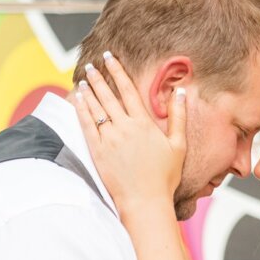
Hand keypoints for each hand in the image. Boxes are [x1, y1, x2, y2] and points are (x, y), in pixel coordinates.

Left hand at [75, 53, 186, 213]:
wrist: (145, 200)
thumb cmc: (165, 175)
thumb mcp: (178, 144)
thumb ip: (178, 116)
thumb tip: (182, 92)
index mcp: (144, 124)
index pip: (128, 90)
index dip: (118, 72)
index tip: (111, 58)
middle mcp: (124, 128)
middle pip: (108, 96)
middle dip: (99, 78)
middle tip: (93, 64)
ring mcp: (109, 139)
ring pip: (95, 108)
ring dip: (88, 91)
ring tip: (83, 79)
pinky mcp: (97, 151)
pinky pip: (86, 125)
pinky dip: (81, 109)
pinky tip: (78, 100)